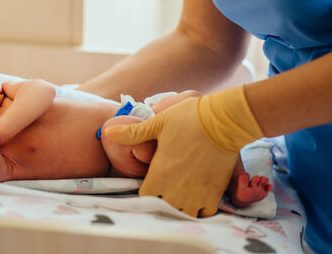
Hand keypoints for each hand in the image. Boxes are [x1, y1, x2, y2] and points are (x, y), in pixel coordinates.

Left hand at [104, 86, 262, 216]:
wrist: (223, 121)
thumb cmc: (188, 119)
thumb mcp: (157, 123)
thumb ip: (132, 133)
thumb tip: (108, 131)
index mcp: (159, 174)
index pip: (145, 196)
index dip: (147, 190)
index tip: (153, 180)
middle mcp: (176, 189)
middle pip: (163, 207)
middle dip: (163, 199)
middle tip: (168, 185)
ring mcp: (196, 194)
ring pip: (183, 212)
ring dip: (180, 205)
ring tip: (182, 191)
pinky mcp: (214, 194)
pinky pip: (204, 212)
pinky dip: (200, 208)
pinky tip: (198, 194)